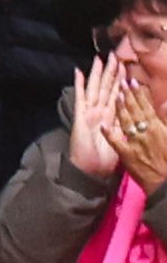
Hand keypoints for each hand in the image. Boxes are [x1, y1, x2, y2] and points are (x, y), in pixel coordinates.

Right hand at [67, 56, 122, 182]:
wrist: (91, 171)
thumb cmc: (106, 160)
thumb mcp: (124, 139)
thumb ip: (128, 125)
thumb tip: (138, 114)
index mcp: (110, 117)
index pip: (117, 94)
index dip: (121, 80)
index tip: (126, 66)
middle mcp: (100, 112)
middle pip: (106, 87)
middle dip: (111, 71)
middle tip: (115, 54)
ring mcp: (89, 113)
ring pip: (95, 88)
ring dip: (97, 73)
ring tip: (100, 58)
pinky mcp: (81, 116)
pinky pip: (81, 97)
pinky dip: (79, 85)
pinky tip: (78, 72)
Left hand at [106, 78, 166, 195]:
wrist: (165, 181)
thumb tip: (166, 103)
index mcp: (158, 127)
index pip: (147, 106)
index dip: (139, 93)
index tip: (133, 82)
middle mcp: (146, 132)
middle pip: (135, 110)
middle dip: (128, 95)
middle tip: (121, 81)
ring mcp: (136, 143)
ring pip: (126, 122)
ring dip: (120, 108)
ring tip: (115, 95)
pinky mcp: (127, 155)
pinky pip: (117, 143)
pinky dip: (110, 134)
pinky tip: (103, 125)